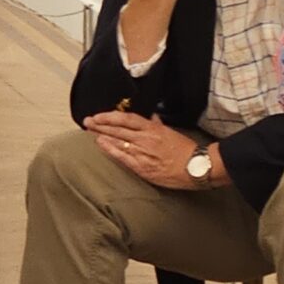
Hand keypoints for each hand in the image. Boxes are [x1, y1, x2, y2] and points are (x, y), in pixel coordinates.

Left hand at [85, 113, 216, 190]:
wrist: (196, 168)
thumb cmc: (187, 151)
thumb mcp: (172, 133)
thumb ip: (159, 126)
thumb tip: (152, 119)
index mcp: (153, 128)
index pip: (126, 119)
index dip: (110, 116)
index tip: (99, 116)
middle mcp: (145, 139)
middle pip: (117, 129)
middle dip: (100, 125)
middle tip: (87, 122)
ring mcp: (142, 153)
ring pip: (117, 141)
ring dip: (101, 135)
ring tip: (90, 132)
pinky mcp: (142, 167)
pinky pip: (122, 156)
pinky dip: (110, 149)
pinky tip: (101, 144)